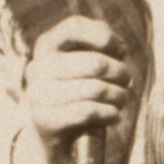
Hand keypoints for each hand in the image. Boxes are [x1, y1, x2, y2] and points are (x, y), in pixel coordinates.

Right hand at [18, 17, 134, 163]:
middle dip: (120, 73)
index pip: (74, 27)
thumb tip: (119, 48)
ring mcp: (37, 94)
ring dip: (119, 96)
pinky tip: (114, 116)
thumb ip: (100, 47)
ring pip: (95, 89)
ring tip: (121, 100)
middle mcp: (37, 67)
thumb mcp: (85, 64)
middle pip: (96, 63)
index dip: (104, 36)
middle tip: (126, 82)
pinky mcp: (44, 120)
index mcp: (46, 46)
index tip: (121, 50)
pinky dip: (109, 113)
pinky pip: (88, 111)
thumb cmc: (76, 92)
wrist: (51, 136)